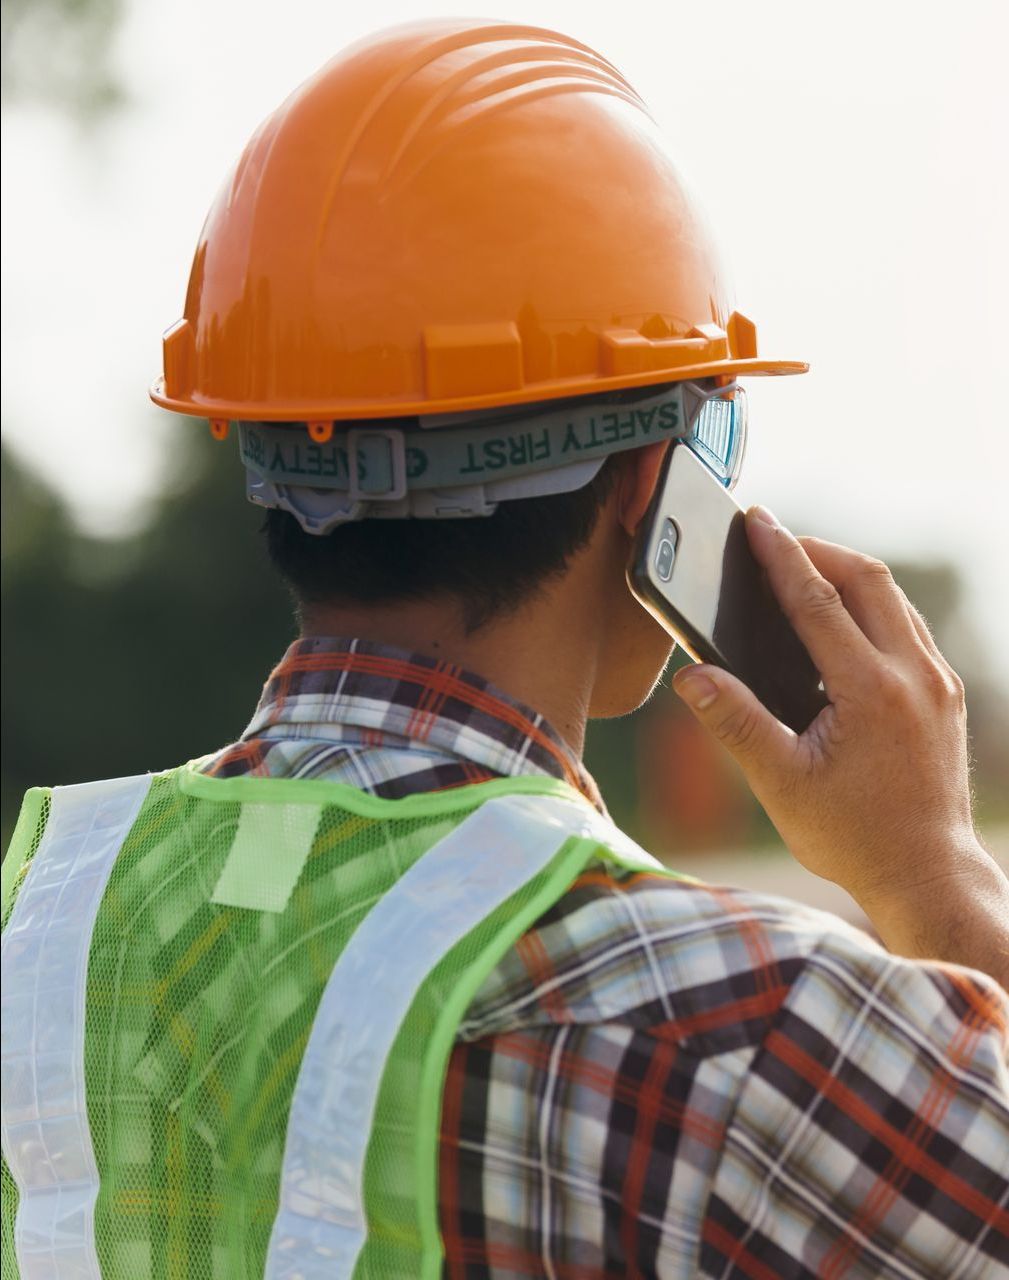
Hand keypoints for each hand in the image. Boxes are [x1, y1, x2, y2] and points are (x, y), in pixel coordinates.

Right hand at [671, 507, 983, 911]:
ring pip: (894, 599)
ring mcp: (939, 683)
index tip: (756, 520)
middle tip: (773, 542)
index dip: (781, 555)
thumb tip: (691, 676)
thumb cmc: (853, 836)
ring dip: (847, 575)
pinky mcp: (946, 694)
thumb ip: (736, 723)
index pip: (819, 600)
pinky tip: (841, 622)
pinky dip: (871, 606)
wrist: (928, 875)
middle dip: (817, 551)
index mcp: (872, 691)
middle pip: (868, 579)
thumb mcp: (782, 784)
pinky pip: (909, 626)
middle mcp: (915, 675)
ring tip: (801, 572)